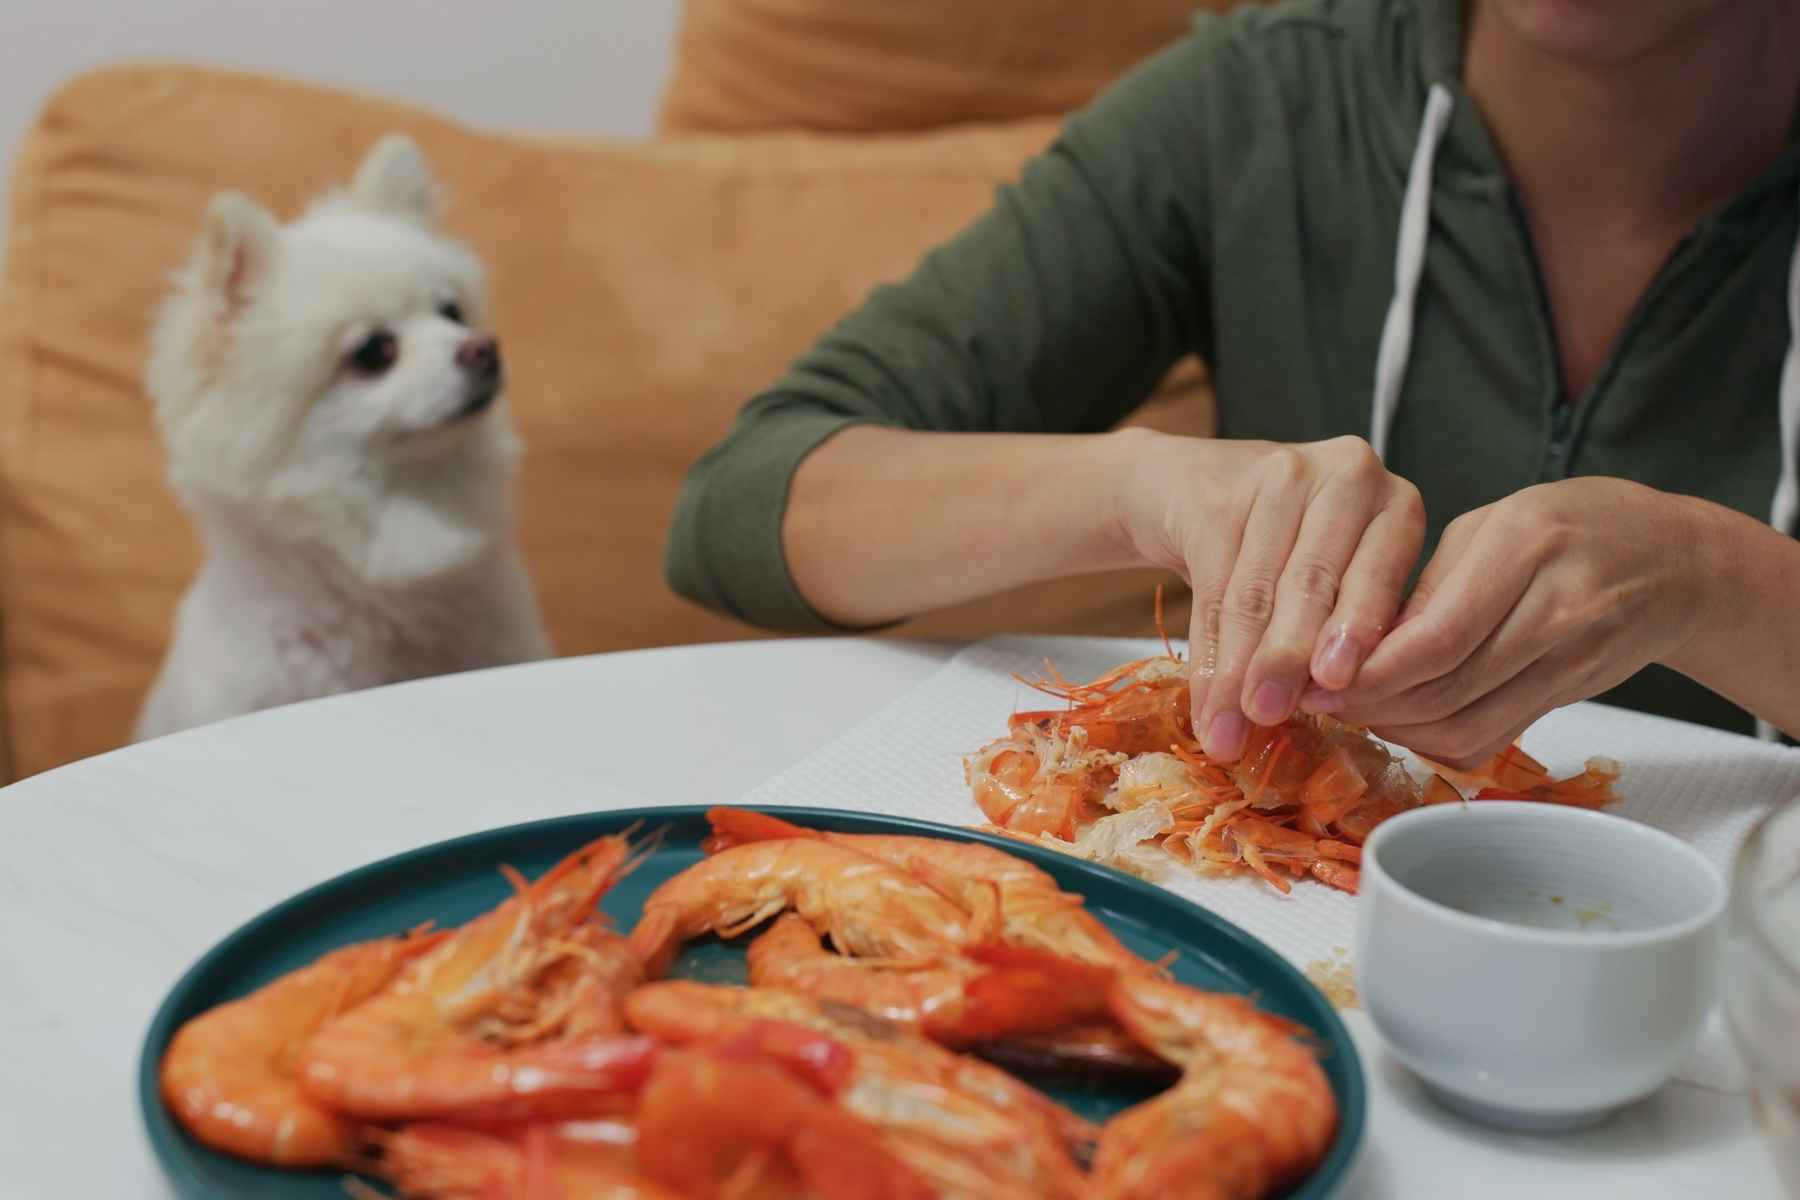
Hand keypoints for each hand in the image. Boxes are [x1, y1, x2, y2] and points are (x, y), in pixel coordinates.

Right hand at [1116, 432, 1425, 760]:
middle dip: (1288, 657)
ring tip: (1227, 729)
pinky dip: (1207, 655)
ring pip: (1259, 591)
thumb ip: (1345, 636)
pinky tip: (1203, 701)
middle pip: (1314, 582)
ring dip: (1239, 668)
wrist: (1189, 489)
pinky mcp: (1218, 493)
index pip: (1376, 580)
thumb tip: (1338, 722)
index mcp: (1395, 506)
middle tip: (1269, 714)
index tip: (1333, 689)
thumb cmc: (1283, 551)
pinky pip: (1212, 586)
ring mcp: (1279, 474)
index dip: (1354, 636)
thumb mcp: (1332, 587)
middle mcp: (1347, 475)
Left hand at [1303, 477, 1711, 764]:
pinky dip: (1433, 741)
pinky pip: (1488, 739)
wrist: (1676, 564)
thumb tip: (1351, 646)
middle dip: (1369, 704)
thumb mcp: (1490, 524)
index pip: (1436, 636)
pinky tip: (1402, 719)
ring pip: (1464, 726)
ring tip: (1351, 709)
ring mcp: (1570, 662)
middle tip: (1316, 699)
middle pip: (1445, 689)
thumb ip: (1425, 585)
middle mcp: (1555, 610)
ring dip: (1396, 728)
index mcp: (1525, 547)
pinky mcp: (1569, 698)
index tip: (1317, 677)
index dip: (1369, 671)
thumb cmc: (1571, 527)